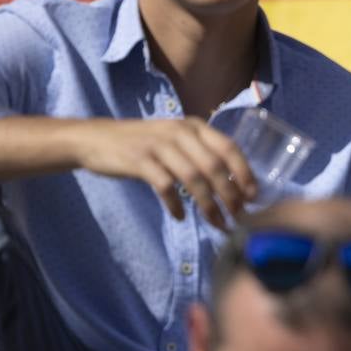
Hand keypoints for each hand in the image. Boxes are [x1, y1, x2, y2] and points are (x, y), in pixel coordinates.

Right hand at [70, 118, 255, 228]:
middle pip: (215, 166)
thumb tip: (232, 184)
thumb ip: (200, 154)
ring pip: (193, 178)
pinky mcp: (140, 161)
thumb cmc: (144, 143)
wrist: (96, 139)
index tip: (253, 196)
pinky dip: (175, 204)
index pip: (229, 147)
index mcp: (195, 126)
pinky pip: (165, 186)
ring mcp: (159, 145)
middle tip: (238, 216)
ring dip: (209, 205)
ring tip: (217, 223)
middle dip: (230, 195)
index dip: (245, 172)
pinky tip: (179, 217)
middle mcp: (180, 132)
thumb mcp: (176, 139)